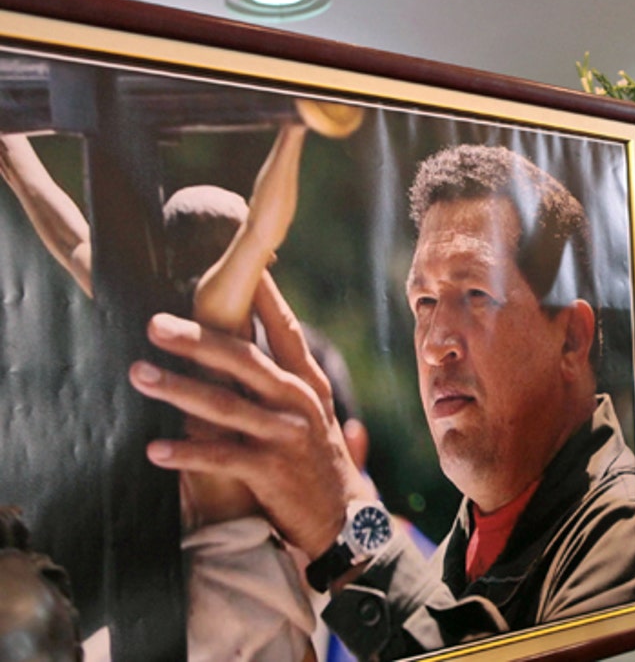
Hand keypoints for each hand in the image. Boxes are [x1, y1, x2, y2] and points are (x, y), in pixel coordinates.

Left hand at [130, 273, 374, 557]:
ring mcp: (286, 437)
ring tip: (139, 375)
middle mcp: (299, 403)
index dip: (261, 296)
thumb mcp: (311, 412)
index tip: (236, 266)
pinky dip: (187, 453)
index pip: (283, 329)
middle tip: (155, 325)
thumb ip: (283, 377)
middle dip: (197, 341)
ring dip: (178, 390)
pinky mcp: (272, 473)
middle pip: (245, 361)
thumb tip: (250, 338)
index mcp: (308, 382)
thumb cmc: (315, 459)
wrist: (344, 520)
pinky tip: (154, 449)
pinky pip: (222, 458)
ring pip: (226, 406)